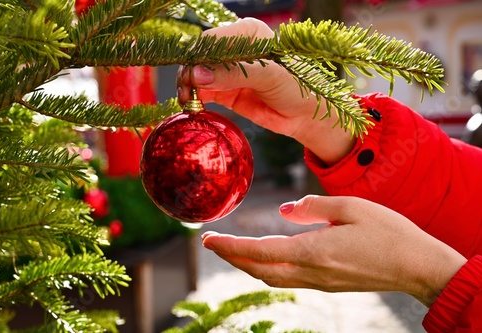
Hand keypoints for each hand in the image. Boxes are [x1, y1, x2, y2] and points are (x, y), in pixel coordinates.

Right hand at [176, 18, 354, 165]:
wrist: (306, 114)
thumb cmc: (298, 87)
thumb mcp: (270, 76)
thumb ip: (235, 73)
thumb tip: (199, 75)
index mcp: (248, 33)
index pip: (213, 40)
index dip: (199, 57)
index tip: (192, 76)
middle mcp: (235, 48)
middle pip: (200, 57)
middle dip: (190, 73)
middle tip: (186, 91)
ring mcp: (228, 71)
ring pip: (197, 74)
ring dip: (188, 86)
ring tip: (187, 100)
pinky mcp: (224, 90)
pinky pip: (202, 91)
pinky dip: (194, 98)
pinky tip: (192, 105)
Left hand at [201, 195, 466, 305]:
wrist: (417, 266)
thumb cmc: (388, 232)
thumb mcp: (351, 206)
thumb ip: (312, 206)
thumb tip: (283, 211)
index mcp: (313, 250)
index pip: (259, 251)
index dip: (229, 246)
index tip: (207, 239)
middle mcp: (311, 271)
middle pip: (258, 270)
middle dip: (231, 257)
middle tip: (212, 242)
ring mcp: (319, 282)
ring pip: (270, 278)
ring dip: (247, 265)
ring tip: (232, 250)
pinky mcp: (327, 284)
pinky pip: (287, 279)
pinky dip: (266, 269)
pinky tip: (265, 259)